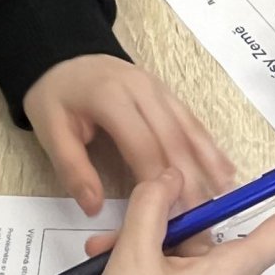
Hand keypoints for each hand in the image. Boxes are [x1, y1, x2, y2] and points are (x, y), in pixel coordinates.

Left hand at [22, 55, 235, 213]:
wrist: (62, 56)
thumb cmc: (56, 95)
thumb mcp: (50, 130)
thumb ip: (72, 169)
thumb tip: (93, 207)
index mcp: (112, 98)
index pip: (143, 146)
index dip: (159, 183)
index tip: (170, 216)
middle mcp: (142, 90)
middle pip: (174, 140)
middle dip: (190, 181)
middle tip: (201, 218)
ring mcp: (158, 89)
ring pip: (190, 130)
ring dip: (209, 164)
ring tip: (224, 197)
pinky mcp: (166, 93)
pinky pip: (192, 121)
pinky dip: (209, 147)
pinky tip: (225, 169)